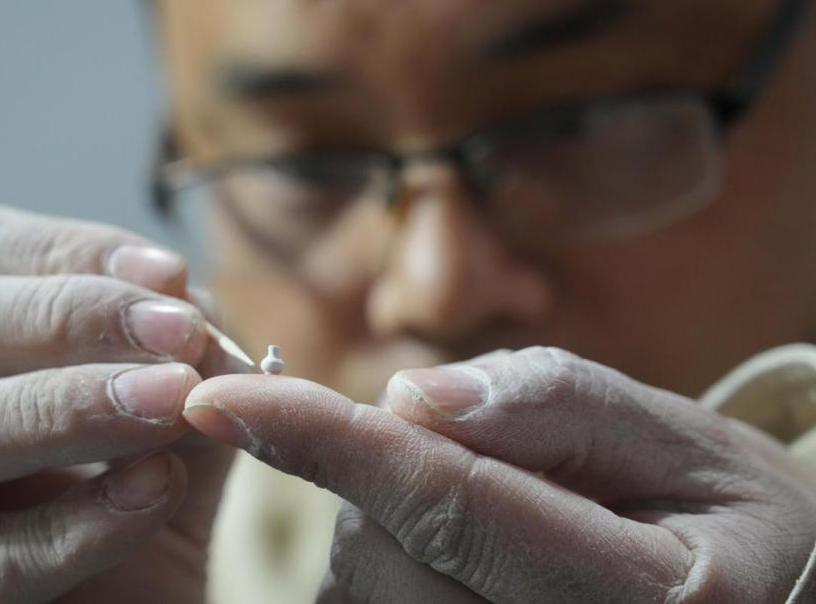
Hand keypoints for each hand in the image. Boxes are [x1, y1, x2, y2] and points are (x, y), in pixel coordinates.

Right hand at [0, 203, 237, 602]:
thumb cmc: (133, 502)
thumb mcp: (169, 415)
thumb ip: (180, 358)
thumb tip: (189, 307)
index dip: (66, 251)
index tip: (171, 277)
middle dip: (65, 318)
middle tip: (179, 333)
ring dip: (63, 407)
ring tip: (174, 400)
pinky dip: (72, 522)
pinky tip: (157, 489)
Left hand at [184, 347, 815, 602]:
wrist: (763, 603)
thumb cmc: (721, 513)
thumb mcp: (676, 437)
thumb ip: (547, 404)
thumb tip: (406, 398)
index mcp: (639, 594)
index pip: (445, 501)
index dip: (324, 440)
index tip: (219, 396)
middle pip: (387, 545)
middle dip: (389, 472)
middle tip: (486, 456)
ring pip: (364, 583)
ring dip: (391, 522)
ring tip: (495, 517)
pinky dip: (387, 564)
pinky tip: (458, 559)